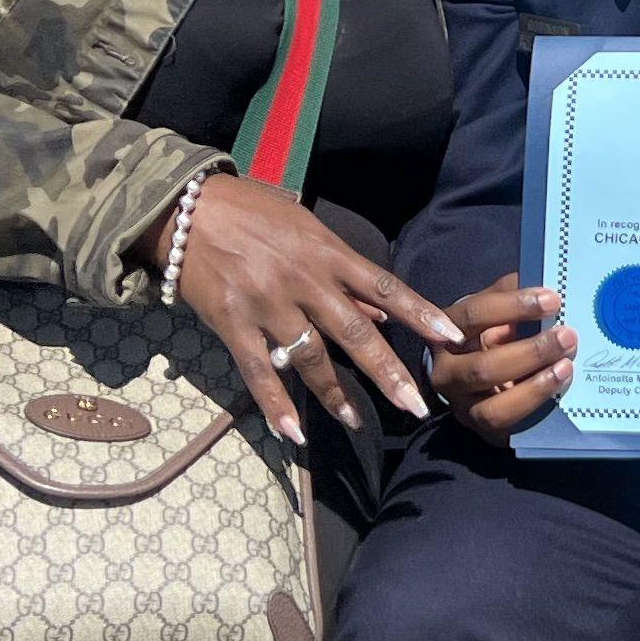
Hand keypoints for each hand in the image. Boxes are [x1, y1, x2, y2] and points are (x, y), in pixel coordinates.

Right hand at [177, 178, 461, 443]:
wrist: (187, 208)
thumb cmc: (253, 213)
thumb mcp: (306, 230)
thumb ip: (342, 275)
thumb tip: (382, 311)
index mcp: (327, 252)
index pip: (385, 285)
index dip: (419, 313)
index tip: (452, 339)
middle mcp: (303, 279)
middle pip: (355, 332)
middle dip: (388, 372)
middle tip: (416, 405)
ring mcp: (267, 303)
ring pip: (310, 357)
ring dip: (336, 394)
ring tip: (357, 422)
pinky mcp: (232, 322)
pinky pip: (259, 371)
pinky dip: (276, 405)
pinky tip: (294, 432)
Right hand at [428, 276, 576, 442]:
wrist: (472, 374)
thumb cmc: (489, 330)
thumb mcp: (494, 308)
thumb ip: (511, 293)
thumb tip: (545, 278)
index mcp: (445, 331)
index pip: (474, 316)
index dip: (514, 306)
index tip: (552, 299)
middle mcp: (446, 373)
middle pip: (484, 367)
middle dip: (532, 352)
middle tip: (567, 335)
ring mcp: (462, 406)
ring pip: (494, 407)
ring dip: (536, 386)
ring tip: (566, 365)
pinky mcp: (483, 430)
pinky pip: (508, 425)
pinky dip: (536, 405)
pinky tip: (558, 385)